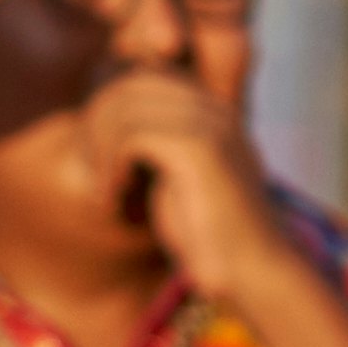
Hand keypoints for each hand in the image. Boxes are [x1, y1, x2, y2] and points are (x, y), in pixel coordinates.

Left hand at [80, 66, 293, 303]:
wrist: (252, 270)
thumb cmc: (208, 235)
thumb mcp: (172, 179)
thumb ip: (151, 144)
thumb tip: (98, 122)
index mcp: (212, 110)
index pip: (143, 76)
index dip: (109, 112)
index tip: (100, 160)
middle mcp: (216, 108)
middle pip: (130, 83)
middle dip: (96, 126)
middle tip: (95, 175)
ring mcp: (213, 124)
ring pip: (125, 105)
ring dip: (98, 149)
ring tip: (102, 190)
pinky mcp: (202, 149)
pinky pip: (132, 135)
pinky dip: (109, 168)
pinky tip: (113, 200)